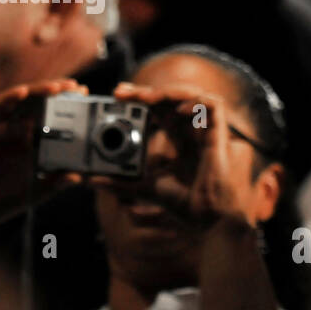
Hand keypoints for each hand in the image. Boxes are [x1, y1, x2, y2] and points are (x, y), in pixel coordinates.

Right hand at [0, 79, 86, 230]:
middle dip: (55, 91)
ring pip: (17, 100)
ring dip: (35, 90)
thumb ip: (57, 182)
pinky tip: (22, 93)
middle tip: (74, 86)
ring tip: (54, 87)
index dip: (65, 102)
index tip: (84, 94)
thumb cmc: (6, 198)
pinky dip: (8, 99)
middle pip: (35, 101)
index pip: (49, 113)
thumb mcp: (39, 189)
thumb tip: (80, 177)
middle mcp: (14, 129)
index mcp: (29, 139)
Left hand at [111, 81, 250, 230]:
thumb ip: (119, 183)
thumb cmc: (183, 204)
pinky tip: (176, 111)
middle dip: (145, 91)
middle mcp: (192, 130)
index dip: (139, 98)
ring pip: (189, 95)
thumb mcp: (143, 187)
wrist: (204, 218)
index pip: (157, 108)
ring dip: (167, 92)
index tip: (117, 96)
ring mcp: (206, 130)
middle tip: (121, 92)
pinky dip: (195, 102)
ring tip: (146, 98)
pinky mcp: (219, 134)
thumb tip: (91, 181)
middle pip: (169, 98)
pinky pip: (212, 105)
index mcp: (178, 138)